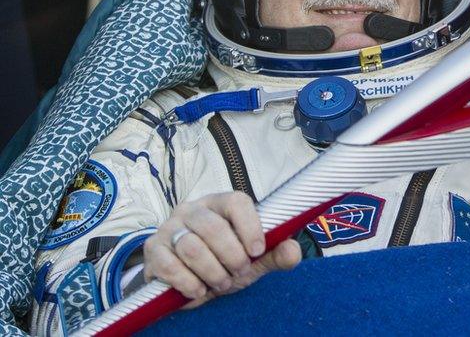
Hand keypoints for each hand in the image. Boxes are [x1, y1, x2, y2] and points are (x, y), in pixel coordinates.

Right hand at [143, 191, 300, 306]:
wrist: (190, 279)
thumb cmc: (225, 260)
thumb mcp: (254, 260)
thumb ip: (275, 255)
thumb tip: (292, 251)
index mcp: (220, 203)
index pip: (236, 202)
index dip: (250, 227)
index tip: (257, 251)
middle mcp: (192, 209)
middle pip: (212, 227)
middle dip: (231, 257)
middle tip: (239, 272)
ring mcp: (170, 228)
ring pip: (192, 248)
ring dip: (212, 272)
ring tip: (221, 283)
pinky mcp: (154, 250)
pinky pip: (170, 266)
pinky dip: (189, 283)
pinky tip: (199, 290)